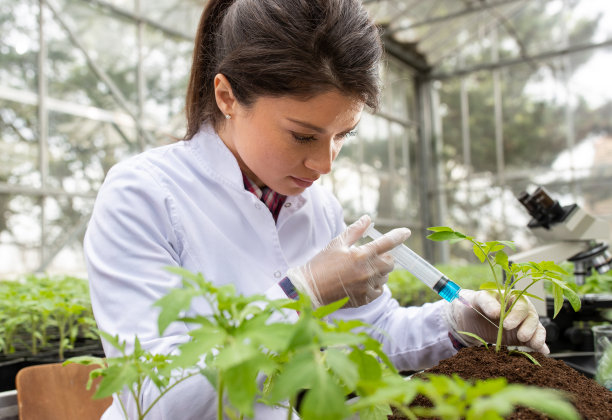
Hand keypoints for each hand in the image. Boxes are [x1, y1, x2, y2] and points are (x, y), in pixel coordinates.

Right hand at [287, 215, 410, 307]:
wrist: (310, 290)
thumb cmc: (321, 264)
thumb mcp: (336, 244)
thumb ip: (355, 231)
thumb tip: (368, 218)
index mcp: (361, 255)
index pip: (387, 243)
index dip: (398, 236)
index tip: (406, 232)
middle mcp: (367, 271)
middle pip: (390, 262)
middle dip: (385, 257)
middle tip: (371, 256)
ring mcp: (367, 287)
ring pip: (385, 276)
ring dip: (379, 271)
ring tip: (361, 270)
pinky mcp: (365, 299)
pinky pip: (379, 290)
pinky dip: (374, 285)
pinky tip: (361, 282)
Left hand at [444, 289, 548, 353]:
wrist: (467, 318)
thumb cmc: (473, 304)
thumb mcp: (476, 300)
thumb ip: (486, 303)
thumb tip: (497, 312)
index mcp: (512, 298)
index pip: (520, 305)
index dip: (516, 315)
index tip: (506, 325)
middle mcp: (520, 311)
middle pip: (532, 318)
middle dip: (529, 327)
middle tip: (521, 337)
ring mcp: (522, 325)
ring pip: (537, 329)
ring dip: (538, 337)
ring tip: (535, 345)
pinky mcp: (520, 338)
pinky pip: (534, 341)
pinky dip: (540, 347)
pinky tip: (543, 353)